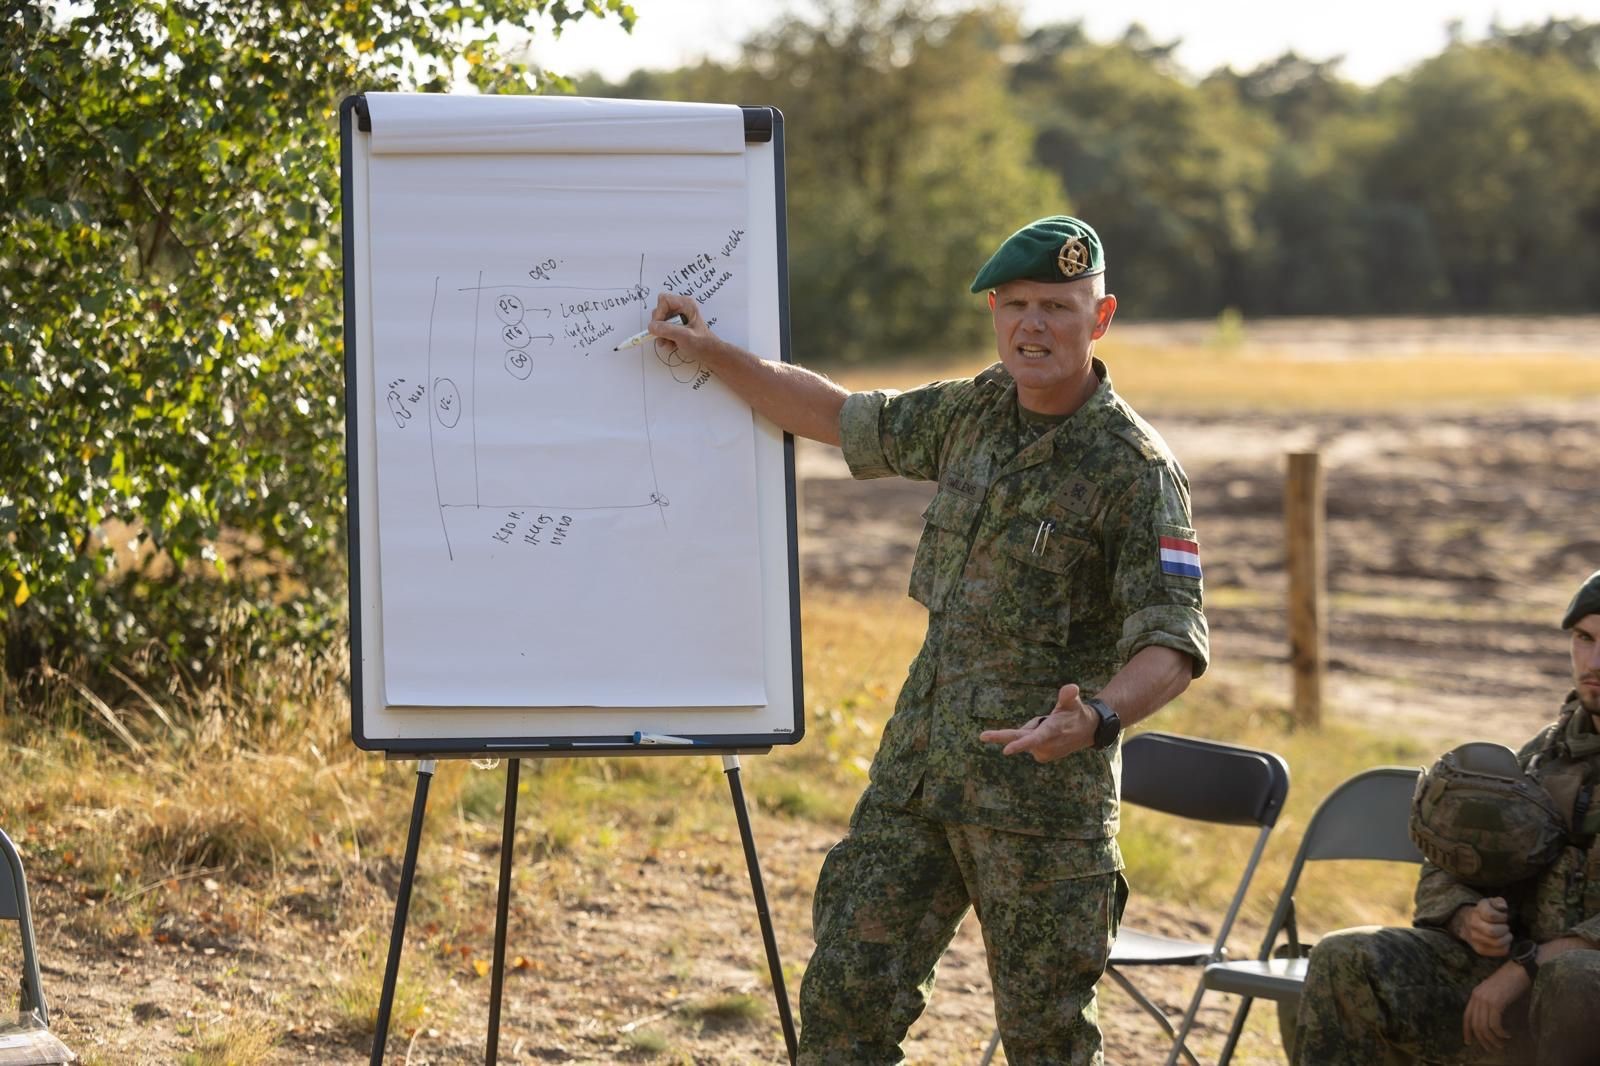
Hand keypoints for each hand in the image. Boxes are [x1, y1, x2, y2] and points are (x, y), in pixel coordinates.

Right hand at [649, 293, 712, 353]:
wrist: (709, 354)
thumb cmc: (701, 344)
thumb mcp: (684, 337)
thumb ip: (667, 330)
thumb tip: (651, 327)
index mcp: (685, 304)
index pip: (663, 300)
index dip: (659, 313)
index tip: (658, 328)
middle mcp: (681, 307)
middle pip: (659, 311)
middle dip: (659, 327)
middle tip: (663, 339)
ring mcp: (678, 316)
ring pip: (659, 322)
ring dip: (661, 335)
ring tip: (669, 344)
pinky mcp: (676, 325)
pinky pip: (663, 329)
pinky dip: (664, 338)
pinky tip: (672, 345)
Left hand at [978, 684, 1094, 762]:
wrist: (1087, 732)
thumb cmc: (1076, 713)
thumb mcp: (1073, 702)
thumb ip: (1069, 695)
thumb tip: (1071, 688)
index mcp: (1052, 732)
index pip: (1034, 739)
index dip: (1020, 744)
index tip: (1006, 750)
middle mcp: (1045, 745)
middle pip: (1020, 738)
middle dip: (1001, 737)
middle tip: (982, 736)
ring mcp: (1043, 752)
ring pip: (1025, 734)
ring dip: (1032, 728)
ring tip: (1050, 722)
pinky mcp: (1040, 756)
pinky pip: (1028, 740)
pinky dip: (1033, 734)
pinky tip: (1047, 732)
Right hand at [1454, 898, 1512, 956]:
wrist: (1467, 924)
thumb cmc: (1485, 913)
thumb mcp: (1491, 903)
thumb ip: (1498, 902)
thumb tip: (1502, 907)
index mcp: (1476, 911)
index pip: (1491, 915)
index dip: (1502, 917)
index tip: (1503, 917)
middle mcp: (1472, 925)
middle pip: (1493, 931)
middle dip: (1504, 929)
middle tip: (1505, 927)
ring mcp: (1475, 939)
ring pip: (1497, 943)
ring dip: (1506, 938)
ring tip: (1505, 934)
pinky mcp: (1480, 950)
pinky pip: (1501, 951)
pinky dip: (1506, 946)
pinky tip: (1503, 941)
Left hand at [1461, 961, 1529, 1051]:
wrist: (1519, 969)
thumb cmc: (1510, 981)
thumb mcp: (1494, 992)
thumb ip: (1488, 1004)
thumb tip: (1488, 1023)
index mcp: (1475, 994)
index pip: (1466, 1016)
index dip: (1467, 1031)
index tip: (1468, 1042)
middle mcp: (1477, 997)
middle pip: (1475, 1025)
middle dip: (1483, 1040)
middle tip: (1492, 1049)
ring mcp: (1485, 999)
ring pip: (1484, 1027)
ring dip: (1493, 1039)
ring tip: (1501, 1044)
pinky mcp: (1496, 1002)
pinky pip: (1494, 1024)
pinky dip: (1500, 1033)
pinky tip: (1507, 1035)